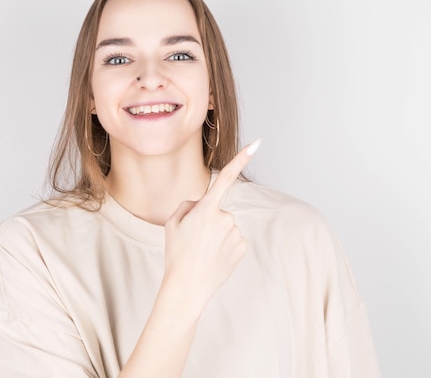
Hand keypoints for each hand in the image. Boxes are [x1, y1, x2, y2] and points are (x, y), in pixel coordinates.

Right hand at [163, 139, 261, 309]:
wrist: (187, 287)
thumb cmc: (177, 253)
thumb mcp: (172, 222)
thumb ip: (189, 205)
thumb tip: (204, 204)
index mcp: (206, 209)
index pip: (225, 178)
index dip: (241, 159)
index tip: (257, 143)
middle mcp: (225, 218)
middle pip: (217, 210)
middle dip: (207, 219)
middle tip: (194, 240)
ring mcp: (236, 233)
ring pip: (225, 225)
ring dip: (216, 234)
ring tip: (202, 251)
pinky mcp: (243, 247)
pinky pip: (233, 238)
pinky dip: (224, 245)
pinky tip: (214, 257)